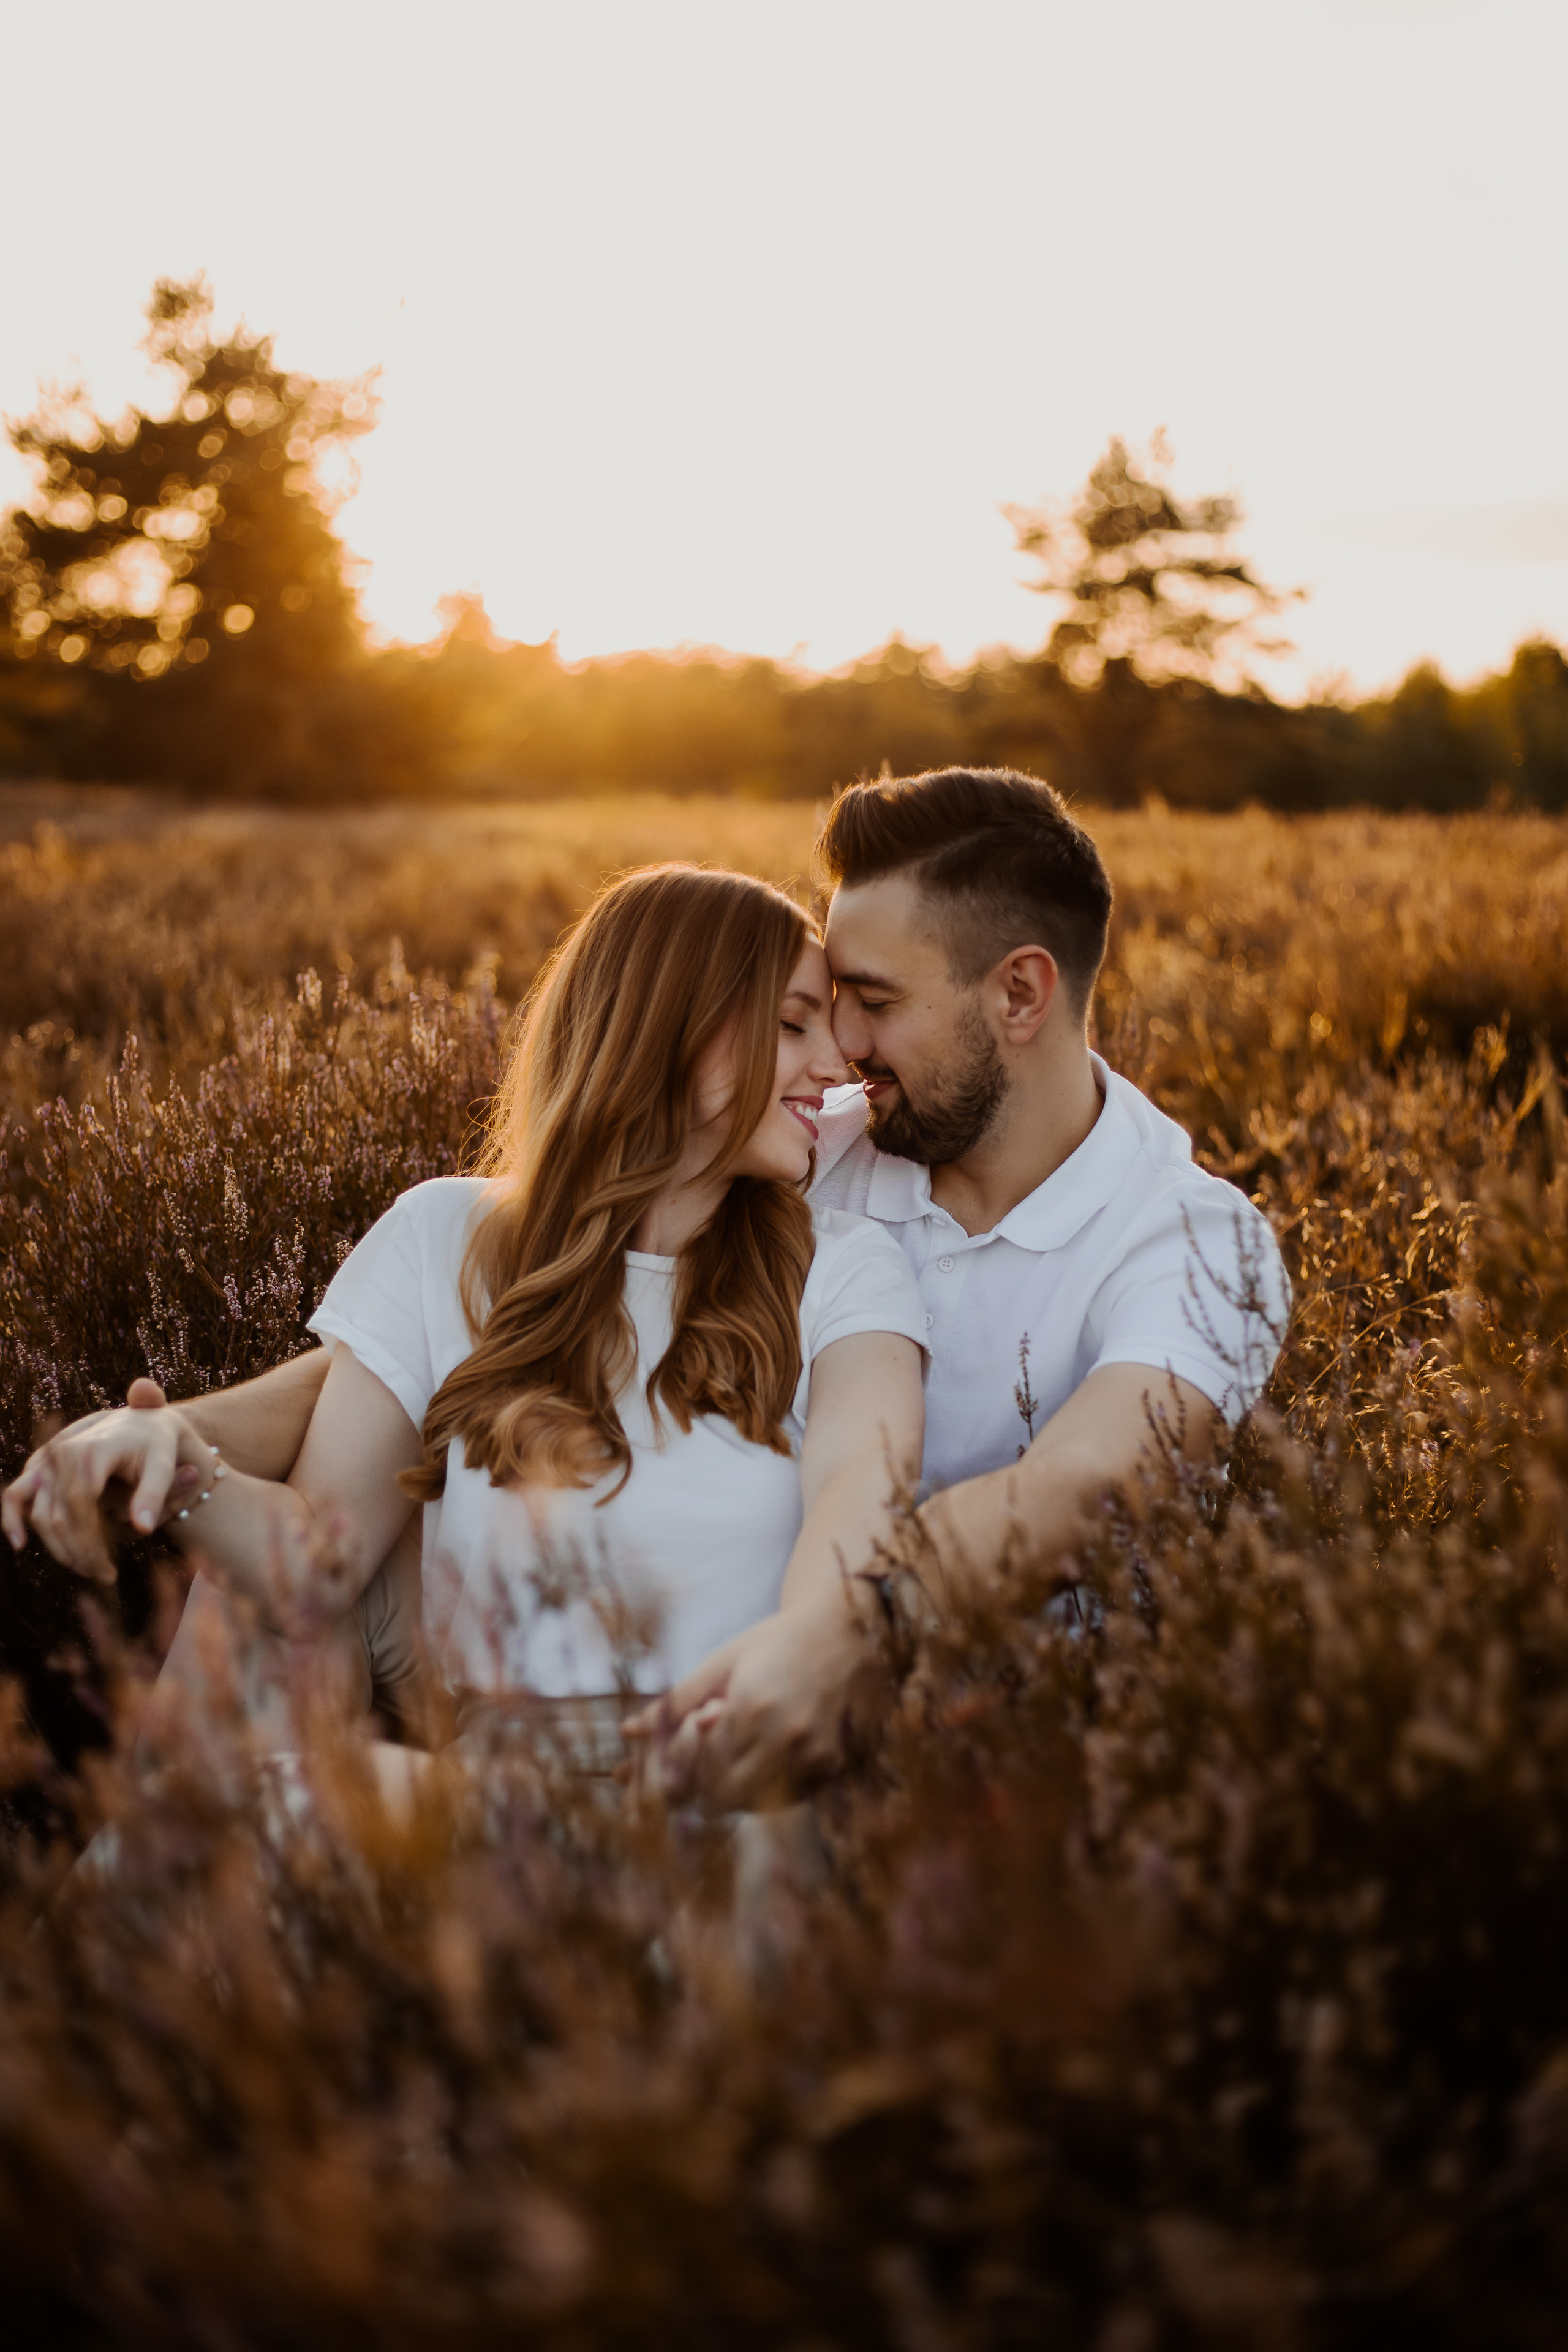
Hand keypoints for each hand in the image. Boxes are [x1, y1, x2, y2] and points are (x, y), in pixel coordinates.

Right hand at [2, 1379, 200, 1578]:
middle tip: (104, 1576)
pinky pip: (17, 1494)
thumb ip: (154, 1495)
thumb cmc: (155, 1444)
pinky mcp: (39, 1467)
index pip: (81, 1507)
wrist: (140, 1422)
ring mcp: (48, 1459)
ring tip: (85, 1570)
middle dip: (78, 1552)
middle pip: (59, 1515)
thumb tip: (143, 1529)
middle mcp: (62, 1453)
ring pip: (40, 1513)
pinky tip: (20, 1544)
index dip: (90, 1542)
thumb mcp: (162, 1465)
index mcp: (91, 1451)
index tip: (108, 1568)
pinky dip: (13, 1518)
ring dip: (57, 1547)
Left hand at [624, 1585, 885, 1808]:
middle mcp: (784, 1737)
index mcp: (751, 1706)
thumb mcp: (722, 1662)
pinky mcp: (830, 1767)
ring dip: (733, 1787)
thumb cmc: (775, 1642)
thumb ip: (676, 1702)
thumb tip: (628, 1731)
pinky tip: (762, 1757)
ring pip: (754, 1802)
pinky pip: (786, 1798)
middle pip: (724, 1795)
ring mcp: (812, 1756)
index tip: (691, 1738)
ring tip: (734, 1750)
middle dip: (705, 1782)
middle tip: (706, 1752)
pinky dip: (765, 1788)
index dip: (685, 1762)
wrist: (842, 1634)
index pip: (699, 1767)